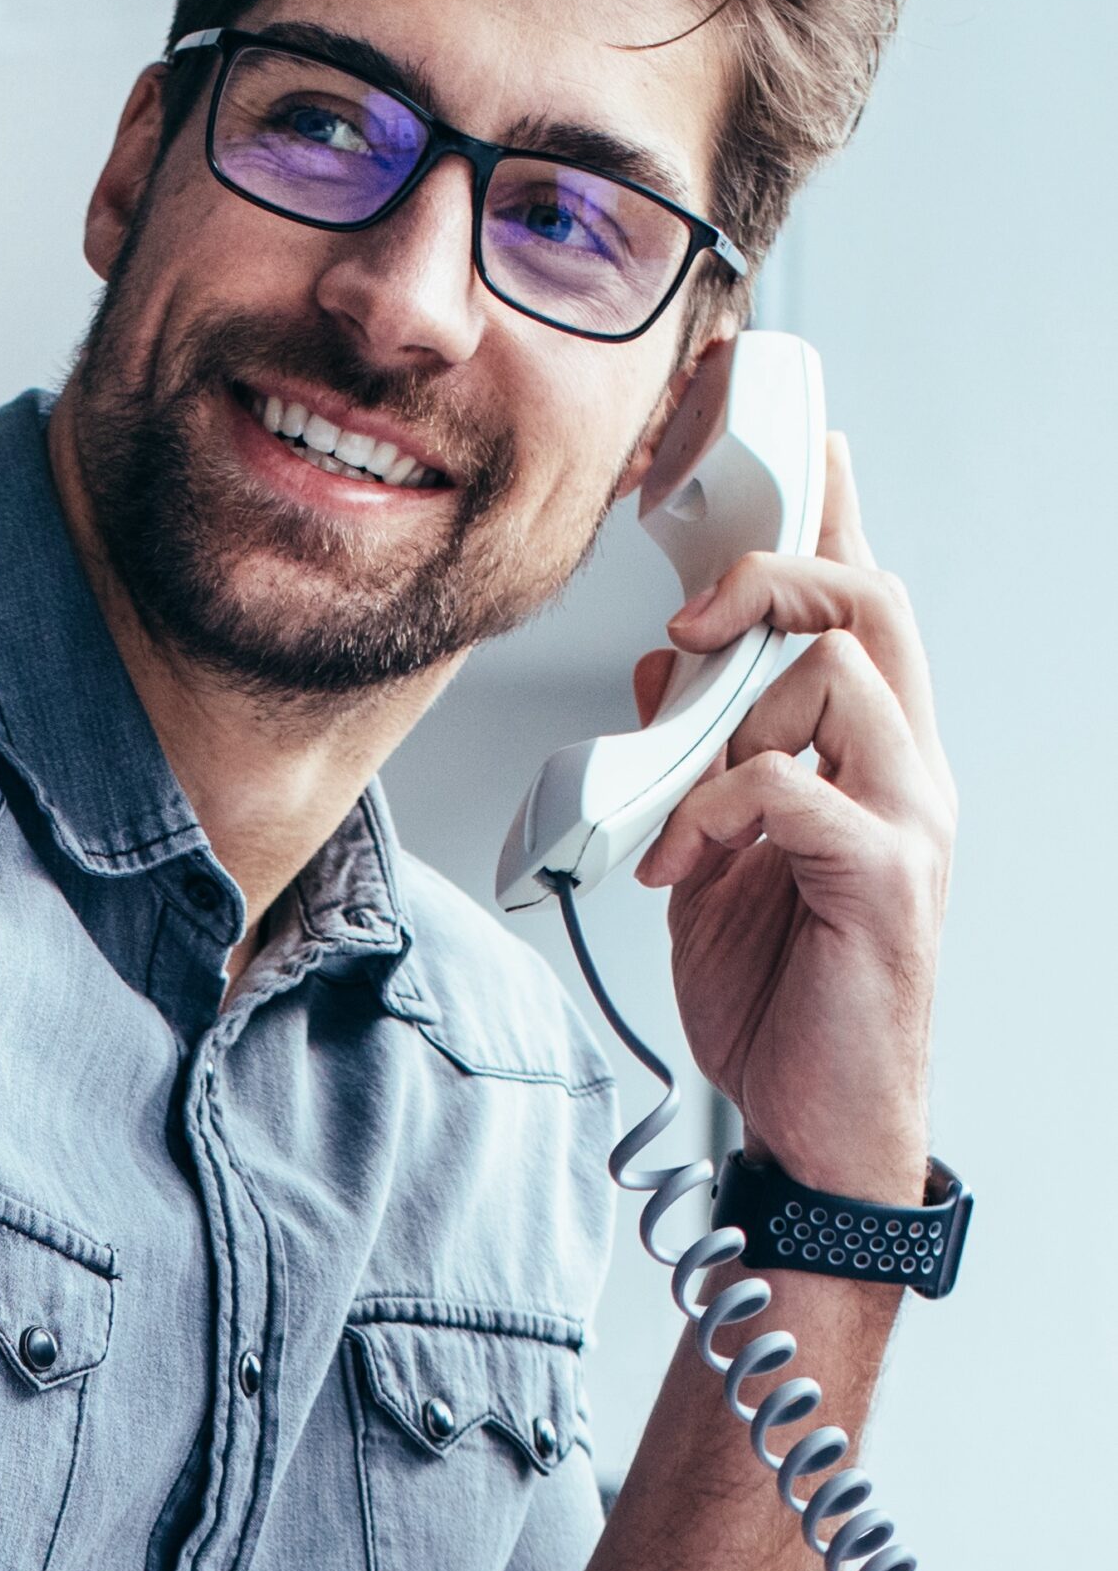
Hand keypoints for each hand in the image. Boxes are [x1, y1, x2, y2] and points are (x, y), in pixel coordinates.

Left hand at [631, 435, 954, 1200]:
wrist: (808, 1127)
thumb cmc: (777, 996)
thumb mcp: (710, 856)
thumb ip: (696, 760)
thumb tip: (661, 671)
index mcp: (870, 755)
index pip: (864, 599)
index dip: (828, 512)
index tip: (786, 443)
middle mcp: (909, 772)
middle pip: (868, 601)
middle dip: (771, 578)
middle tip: (685, 624)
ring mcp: (910, 822)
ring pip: (833, 678)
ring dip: (724, 730)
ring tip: (676, 820)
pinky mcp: (885, 880)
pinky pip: (795, 787)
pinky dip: (717, 807)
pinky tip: (683, 862)